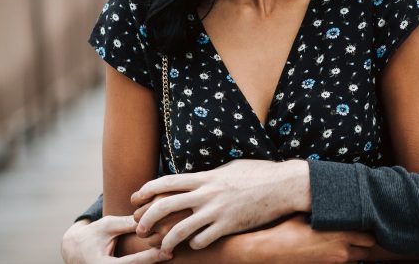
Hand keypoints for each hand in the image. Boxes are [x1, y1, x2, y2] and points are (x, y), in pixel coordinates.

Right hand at [61, 216, 168, 263]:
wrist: (74, 250)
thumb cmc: (92, 235)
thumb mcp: (107, 225)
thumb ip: (127, 224)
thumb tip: (151, 217)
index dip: (150, 258)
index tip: (167, 251)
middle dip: (153, 263)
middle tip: (173, 252)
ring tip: (169, 252)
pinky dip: (144, 263)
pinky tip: (158, 256)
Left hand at [131, 159, 309, 253]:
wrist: (283, 184)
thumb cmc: (259, 173)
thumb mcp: (229, 168)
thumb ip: (209, 176)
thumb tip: (196, 180)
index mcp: (205, 177)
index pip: (167, 181)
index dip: (146, 190)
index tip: (135, 200)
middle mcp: (207, 193)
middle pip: (165, 205)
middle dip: (146, 219)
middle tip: (140, 230)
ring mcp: (217, 211)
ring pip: (180, 229)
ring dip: (166, 242)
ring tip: (163, 249)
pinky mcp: (229, 226)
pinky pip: (202, 240)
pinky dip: (196, 244)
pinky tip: (197, 244)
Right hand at [251, 215, 374, 263]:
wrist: (272, 252)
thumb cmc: (287, 232)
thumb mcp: (307, 214)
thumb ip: (325, 211)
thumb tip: (333, 200)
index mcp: (340, 235)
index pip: (369, 237)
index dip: (367, 230)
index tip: (361, 225)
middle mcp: (341, 252)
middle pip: (367, 252)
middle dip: (363, 244)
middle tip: (355, 236)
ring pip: (355, 261)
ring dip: (352, 253)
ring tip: (341, 244)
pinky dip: (340, 260)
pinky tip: (330, 253)